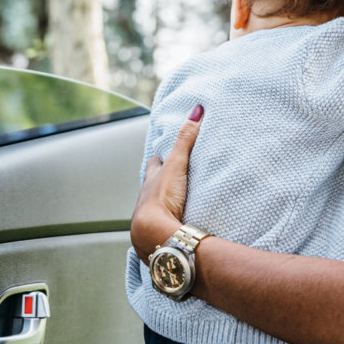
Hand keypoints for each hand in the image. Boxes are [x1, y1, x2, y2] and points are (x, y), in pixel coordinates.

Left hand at [130, 106, 201, 257]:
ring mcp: (150, 218)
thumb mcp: (177, 165)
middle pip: (151, 186)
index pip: (154, 164)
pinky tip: (176, 227)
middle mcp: (146, 198)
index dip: (159, 159)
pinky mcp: (157, 234)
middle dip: (159, 182)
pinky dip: (169, 225)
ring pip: (155, 207)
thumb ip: (186, 140)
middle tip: (170, 180)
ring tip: (175, 205)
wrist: (153, 233)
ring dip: (164, 205)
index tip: (164, 155)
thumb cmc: (162, 198)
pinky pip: (163, 226)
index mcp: (151, 180)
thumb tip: (196, 110)